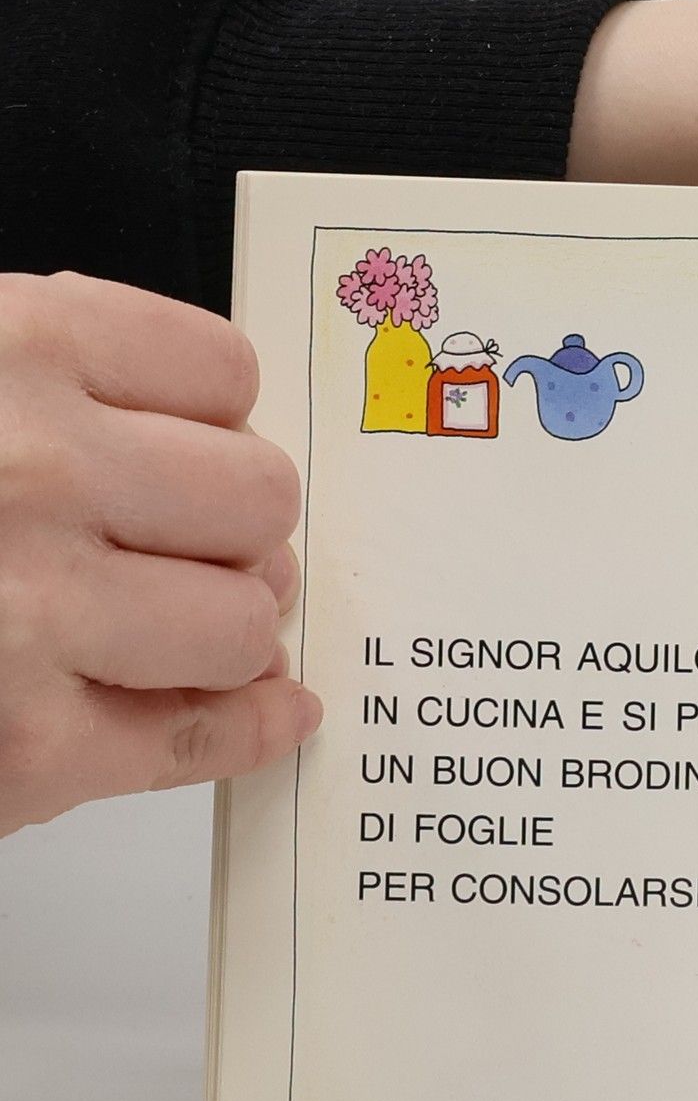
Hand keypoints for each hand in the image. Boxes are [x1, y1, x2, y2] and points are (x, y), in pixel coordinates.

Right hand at [0, 273, 319, 837]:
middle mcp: (36, 473)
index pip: (222, 375)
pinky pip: (205, 739)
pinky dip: (247, 732)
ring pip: (248, 622)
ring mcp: (36, 615)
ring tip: (175, 629)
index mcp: (11, 354)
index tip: (198, 445)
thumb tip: (206, 418)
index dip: (219, 422)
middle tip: (198, 550)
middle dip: (242, 533)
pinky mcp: (31, 746)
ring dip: (230, 633)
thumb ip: (55, 382)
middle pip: (260, 499)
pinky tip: (269, 715)